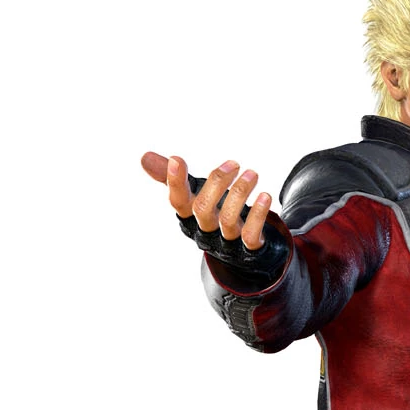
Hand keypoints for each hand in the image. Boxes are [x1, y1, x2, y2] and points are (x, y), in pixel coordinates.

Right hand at [141, 151, 272, 250]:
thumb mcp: (196, 195)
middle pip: (203, 209)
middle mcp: (205, 229)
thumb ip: (174, 179)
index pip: (177, 201)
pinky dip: (258, 215)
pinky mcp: (249, 248)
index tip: (178, 159)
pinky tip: (265, 196)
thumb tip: (144, 157)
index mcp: (190, 216)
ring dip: (240, 194)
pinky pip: (251, 235)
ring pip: (228, 221)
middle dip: (217, 184)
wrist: (244, 253)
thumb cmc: (215, 216)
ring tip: (252, 174)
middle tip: (234, 163)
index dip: (175, 183)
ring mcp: (226, 241)